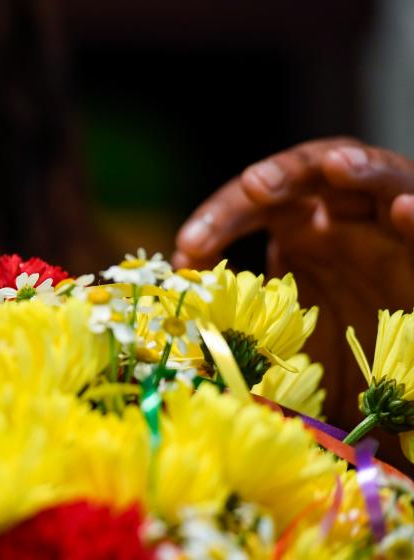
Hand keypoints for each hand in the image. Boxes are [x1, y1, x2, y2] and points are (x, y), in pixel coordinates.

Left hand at [174, 138, 413, 434]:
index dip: (222, 217)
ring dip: (363, 169)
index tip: (187, 249)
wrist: (405, 380)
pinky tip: (405, 209)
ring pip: (384, 179)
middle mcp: (348, 219)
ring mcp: (394, 232)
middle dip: (284, 173)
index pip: (258, 202)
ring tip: (337, 165)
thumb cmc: (342, 355)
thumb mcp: (284, 341)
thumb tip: (181, 330)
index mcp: (305, 228)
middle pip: (315, 173)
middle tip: (254, 186)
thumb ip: (243, 327)